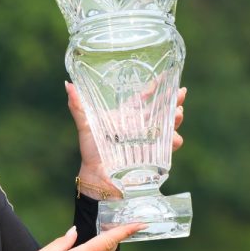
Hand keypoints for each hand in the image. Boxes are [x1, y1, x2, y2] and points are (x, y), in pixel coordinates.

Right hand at [8, 223, 145, 250]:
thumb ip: (62, 242)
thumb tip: (74, 232)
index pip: (107, 242)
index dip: (124, 231)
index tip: (138, 224)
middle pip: (109, 250)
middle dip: (117, 236)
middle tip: (121, 223)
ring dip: (108, 246)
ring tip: (108, 233)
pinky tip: (94, 250)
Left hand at [65, 82, 187, 198]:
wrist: (98, 176)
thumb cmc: (91, 149)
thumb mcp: (85, 125)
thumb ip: (77, 105)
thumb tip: (68, 84)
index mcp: (128, 115)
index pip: (144, 97)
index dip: (156, 86)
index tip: (166, 75)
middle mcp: (141, 125)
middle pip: (163, 108)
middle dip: (174, 100)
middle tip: (181, 93)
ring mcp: (150, 139)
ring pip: (170, 125)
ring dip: (176, 119)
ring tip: (178, 114)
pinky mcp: (155, 154)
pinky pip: (170, 146)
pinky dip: (173, 142)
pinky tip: (173, 140)